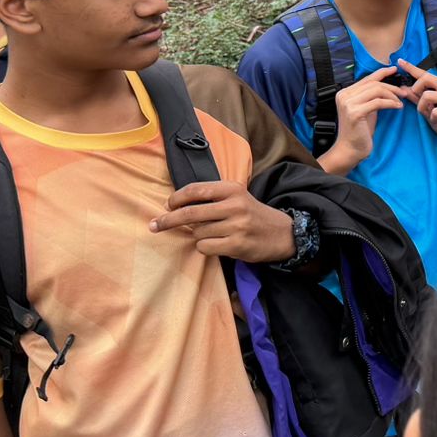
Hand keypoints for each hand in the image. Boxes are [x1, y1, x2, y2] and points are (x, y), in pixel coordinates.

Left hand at [151, 182, 295, 262]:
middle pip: (190, 213)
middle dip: (168, 220)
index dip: (176, 198)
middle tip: (154, 225)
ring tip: (213, 234)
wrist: (282, 233)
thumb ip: (211, 198)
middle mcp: (234, 205)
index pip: (195, 190)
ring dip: (198, 236)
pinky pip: (205, 247)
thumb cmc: (252, 214)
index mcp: (232, 189)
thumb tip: (174, 205)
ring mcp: (236, 226)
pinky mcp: (237, 245)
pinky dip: (205, 247)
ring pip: (197, 233)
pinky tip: (218, 244)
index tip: (166, 205)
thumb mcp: (236, 197)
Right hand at [326, 66, 403, 170]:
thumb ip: (372, 97)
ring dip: (392, 95)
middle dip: (391, 86)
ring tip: (400, 101)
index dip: (382, 72)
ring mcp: (348, 104)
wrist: (350, 149)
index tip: (395, 70)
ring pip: (376, 90)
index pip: (367, 78)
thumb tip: (389, 86)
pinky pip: (378, 102)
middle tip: (404, 91)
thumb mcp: (366, 109)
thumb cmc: (360, 131)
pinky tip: (398, 107)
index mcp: (345, 93)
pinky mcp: (355, 113)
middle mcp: (344, 95)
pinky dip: (390, 103)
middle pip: (373, 83)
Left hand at [397, 59, 436, 152]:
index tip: (400, 61)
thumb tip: (403, 88)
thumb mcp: (427, 108)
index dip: (412, 68)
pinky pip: (436, 111)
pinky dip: (433, 119)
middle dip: (416, 89)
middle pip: (426, 79)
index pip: (425, 74)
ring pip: (428, 96)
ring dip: (424, 108)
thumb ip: (416, 98)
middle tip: (418, 101)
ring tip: (431, 116)